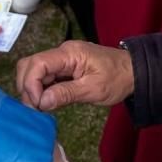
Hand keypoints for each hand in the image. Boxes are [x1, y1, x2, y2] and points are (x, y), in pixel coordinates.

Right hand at [15, 40, 133, 110]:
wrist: (134, 72)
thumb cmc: (118, 78)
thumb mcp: (94, 90)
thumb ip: (66, 93)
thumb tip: (41, 102)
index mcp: (70, 53)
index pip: (37, 63)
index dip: (31, 84)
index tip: (38, 104)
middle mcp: (62, 53)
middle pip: (30, 65)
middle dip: (27, 87)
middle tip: (35, 109)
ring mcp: (62, 60)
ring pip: (34, 71)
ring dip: (33, 89)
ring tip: (41, 108)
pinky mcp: (64, 68)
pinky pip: (45, 76)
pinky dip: (41, 89)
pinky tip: (47, 102)